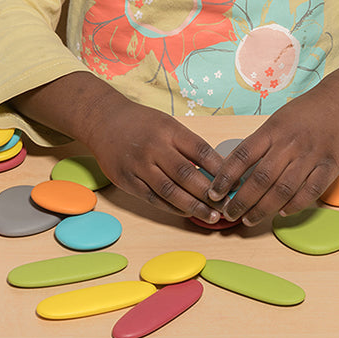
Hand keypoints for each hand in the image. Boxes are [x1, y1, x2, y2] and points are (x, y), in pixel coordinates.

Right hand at [11, 70, 223, 222]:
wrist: (104, 120)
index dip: (220, 170)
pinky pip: (153, 198)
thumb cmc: (141, 123)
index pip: (200, 151)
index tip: (235, 183)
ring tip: (211, 216)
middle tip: (227, 207)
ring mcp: (139, 165)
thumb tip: (216, 169)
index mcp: (169, 130)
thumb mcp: (167, 124)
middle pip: (187, 175)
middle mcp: (154, 147)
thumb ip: (187, 144)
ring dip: (193, 207)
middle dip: (210, 194)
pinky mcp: (127, 180)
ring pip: (171, 191)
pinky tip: (186, 213)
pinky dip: (172, 208)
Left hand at [206, 64, 338, 225]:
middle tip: (229, 214)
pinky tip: (281, 213)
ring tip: (249, 220)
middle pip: (261, 178)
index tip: (214, 193)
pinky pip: (311, 191)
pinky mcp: (330, 166)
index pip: (242, 155)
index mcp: (272, 130)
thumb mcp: (276, 121)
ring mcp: (311, 156)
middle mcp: (290, 144)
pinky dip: (295, 205)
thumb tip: (235, 170)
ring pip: (283, 189)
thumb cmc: (304, 113)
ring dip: (263, 208)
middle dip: (241, 200)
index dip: (225, 177)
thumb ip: (260, 144)